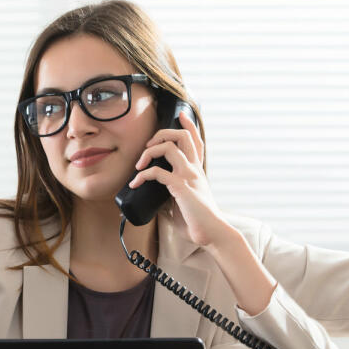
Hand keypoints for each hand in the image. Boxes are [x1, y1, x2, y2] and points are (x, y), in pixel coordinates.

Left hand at [128, 111, 233, 248]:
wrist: (212, 234)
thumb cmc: (198, 222)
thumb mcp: (182, 205)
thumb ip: (170, 198)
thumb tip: (152, 201)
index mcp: (197, 171)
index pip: (196, 141)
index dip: (189, 125)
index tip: (181, 114)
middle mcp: (195, 169)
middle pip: (183, 136)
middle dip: (162, 133)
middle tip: (148, 145)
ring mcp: (189, 176)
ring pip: (169, 147)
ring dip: (149, 151)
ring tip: (139, 165)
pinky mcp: (181, 187)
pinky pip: (157, 172)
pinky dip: (143, 175)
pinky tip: (136, 183)